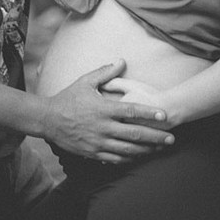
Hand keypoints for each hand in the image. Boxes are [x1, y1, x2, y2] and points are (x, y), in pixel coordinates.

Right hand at [40, 60, 173, 163]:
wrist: (48, 120)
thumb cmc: (67, 98)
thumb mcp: (85, 81)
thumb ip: (105, 72)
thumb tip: (122, 61)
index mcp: (103, 108)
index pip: (131, 111)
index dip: (149, 113)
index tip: (164, 115)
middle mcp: (103, 127)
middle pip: (135, 134)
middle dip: (156, 137)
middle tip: (172, 138)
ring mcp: (98, 142)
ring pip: (128, 149)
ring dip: (147, 150)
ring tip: (160, 149)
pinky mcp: (93, 153)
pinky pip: (116, 159)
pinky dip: (130, 158)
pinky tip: (140, 156)